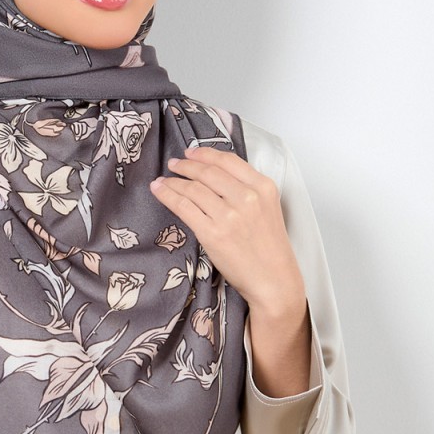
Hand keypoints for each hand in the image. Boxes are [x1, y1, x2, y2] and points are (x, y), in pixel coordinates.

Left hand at [150, 146, 303, 313]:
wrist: (273, 280)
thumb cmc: (270, 248)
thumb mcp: (268, 208)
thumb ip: (248, 190)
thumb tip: (215, 175)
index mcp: (263, 187)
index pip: (228, 161)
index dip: (205, 154)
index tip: (191, 153)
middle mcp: (247, 197)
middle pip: (208, 172)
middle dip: (186, 165)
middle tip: (174, 164)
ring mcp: (229, 216)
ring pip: (193, 188)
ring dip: (173, 181)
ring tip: (162, 180)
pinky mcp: (213, 233)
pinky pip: (184, 207)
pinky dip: (168, 196)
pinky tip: (160, 191)